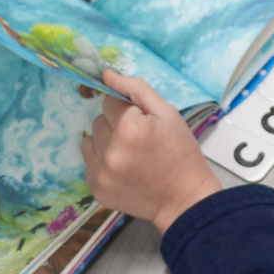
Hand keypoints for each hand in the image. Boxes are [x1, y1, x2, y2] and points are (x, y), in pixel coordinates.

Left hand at [81, 70, 221, 233]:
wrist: (184, 198)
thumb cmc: (180, 152)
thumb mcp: (167, 112)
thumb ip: (136, 89)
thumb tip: (107, 74)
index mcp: (129, 128)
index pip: (110, 101)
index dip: (128, 109)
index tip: (143, 123)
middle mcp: (110, 151)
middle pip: (98, 120)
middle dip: (116, 125)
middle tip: (140, 140)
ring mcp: (101, 173)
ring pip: (89, 140)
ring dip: (106, 143)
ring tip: (130, 154)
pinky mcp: (97, 189)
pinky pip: (89, 163)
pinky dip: (102, 162)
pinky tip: (124, 169)